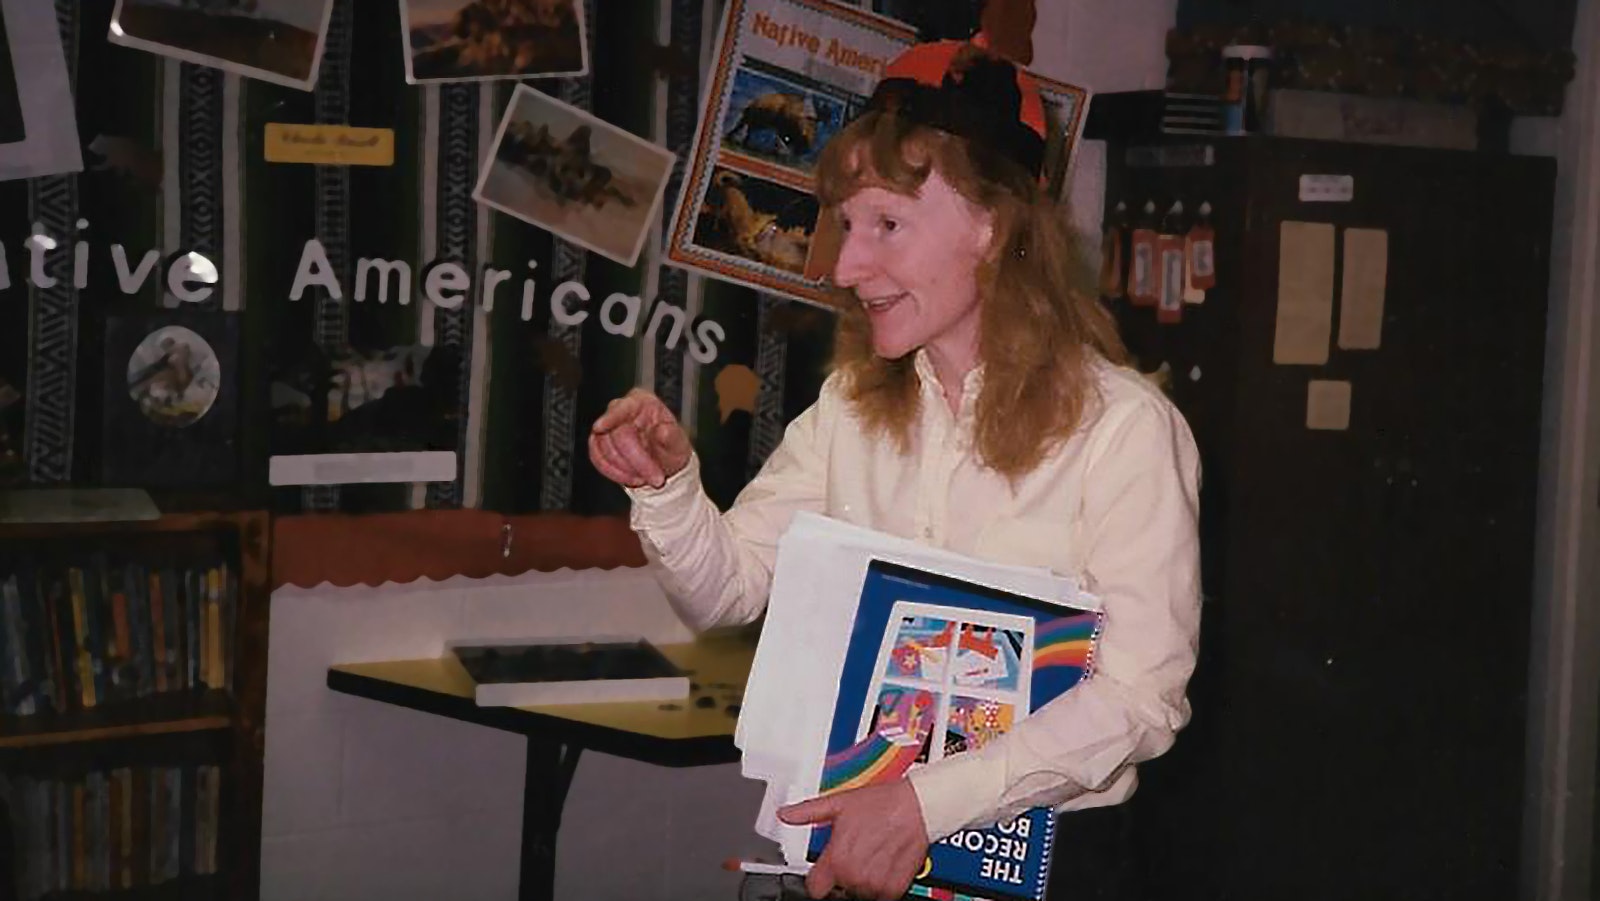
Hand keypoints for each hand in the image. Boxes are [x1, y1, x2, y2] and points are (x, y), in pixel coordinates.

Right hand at [588, 388, 691, 488]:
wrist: (664, 464)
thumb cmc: (671, 447)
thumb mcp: (679, 443)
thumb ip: (673, 436)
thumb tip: (662, 431)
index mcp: (642, 402)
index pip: (623, 407)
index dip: (610, 418)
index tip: (599, 427)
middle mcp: (622, 410)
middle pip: (617, 435)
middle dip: (636, 461)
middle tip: (654, 478)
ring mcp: (609, 427)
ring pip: (604, 448)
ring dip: (624, 469)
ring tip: (644, 478)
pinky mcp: (600, 443)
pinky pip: (597, 458)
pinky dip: (612, 472)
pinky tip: (629, 478)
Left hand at [779, 780, 929, 899]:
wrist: (916, 807)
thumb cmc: (881, 804)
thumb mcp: (838, 803)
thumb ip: (807, 812)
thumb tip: (786, 814)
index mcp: (837, 859)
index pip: (814, 889)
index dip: (818, 878)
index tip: (823, 871)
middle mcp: (855, 876)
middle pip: (838, 890)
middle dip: (844, 874)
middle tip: (856, 852)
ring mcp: (875, 885)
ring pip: (859, 893)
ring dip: (863, 880)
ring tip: (871, 855)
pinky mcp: (894, 888)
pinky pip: (881, 896)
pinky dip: (881, 884)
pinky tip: (884, 863)